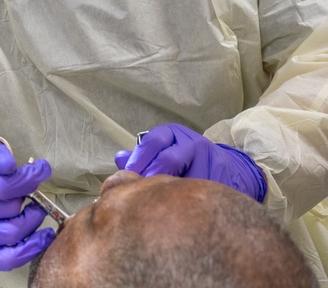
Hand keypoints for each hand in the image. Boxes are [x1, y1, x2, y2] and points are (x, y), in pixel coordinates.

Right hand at [0, 144, 54, 271]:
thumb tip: (24, 169)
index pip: (2, 187)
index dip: (28, 180)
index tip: (41, 171)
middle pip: (9, 211)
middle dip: (29, 201)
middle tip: (33, 196)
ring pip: (10, 235)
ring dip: (31, 224)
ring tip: (35, 213)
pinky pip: (4, 260)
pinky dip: (27, 251)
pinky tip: (39, 240)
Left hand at [115, 124, 266, 201]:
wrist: (226, 167)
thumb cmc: (183, 160)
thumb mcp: (162, 150)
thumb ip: (141, 156)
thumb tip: (120, 159)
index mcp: (173, 134)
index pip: (152, 142)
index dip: (139, 159)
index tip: (130, 177)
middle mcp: (192, 143)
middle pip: (169, 159)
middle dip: (153, 177)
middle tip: (142, 194)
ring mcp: (209, 159)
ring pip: (187, 178)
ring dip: (171, 193)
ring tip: (157, 206)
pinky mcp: (222, 177)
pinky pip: (202, 191)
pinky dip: (189, 202)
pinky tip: (178, 212)